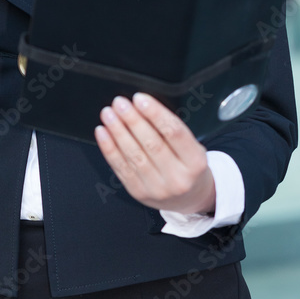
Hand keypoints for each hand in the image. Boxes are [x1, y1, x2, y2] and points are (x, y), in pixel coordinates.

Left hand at [94, 93, 215, 215]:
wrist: (188, 199)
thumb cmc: (188, 167)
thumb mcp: (192, 147)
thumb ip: (171, 130)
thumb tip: (142, 106)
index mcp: (195, 162)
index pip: (174, 132)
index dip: (155, 113)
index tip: (140, 99)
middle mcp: (177, 178)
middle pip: (152, 143)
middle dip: (132, 120)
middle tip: (120, 103)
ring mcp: (157, 188)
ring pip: (134, 155)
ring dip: (118, 131)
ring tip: (109, 114)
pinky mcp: (139, 193)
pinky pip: (121, 168)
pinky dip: (109, 148)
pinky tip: (103, 133)